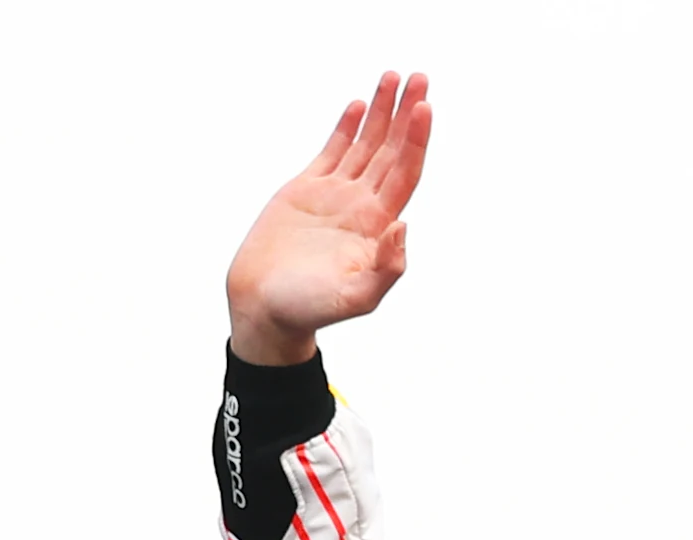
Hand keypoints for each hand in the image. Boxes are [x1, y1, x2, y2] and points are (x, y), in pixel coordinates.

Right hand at [225, 72, 432, 365]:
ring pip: (365, 144)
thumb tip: (403, 226)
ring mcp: (336, 195)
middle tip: (420, 77)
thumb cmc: (311, 310)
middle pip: (391, 150)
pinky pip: (333, 151)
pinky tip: (360, 105)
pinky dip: (347, 127)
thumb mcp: (357, 298)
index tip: (425, 107)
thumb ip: (387, 268)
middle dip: (406, 113)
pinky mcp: (306, 190)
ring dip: (381, 112)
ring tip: (393, 77)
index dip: (416, 140)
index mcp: (379, 226)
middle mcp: (363, 205)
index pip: (405, 173)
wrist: (267, 307)